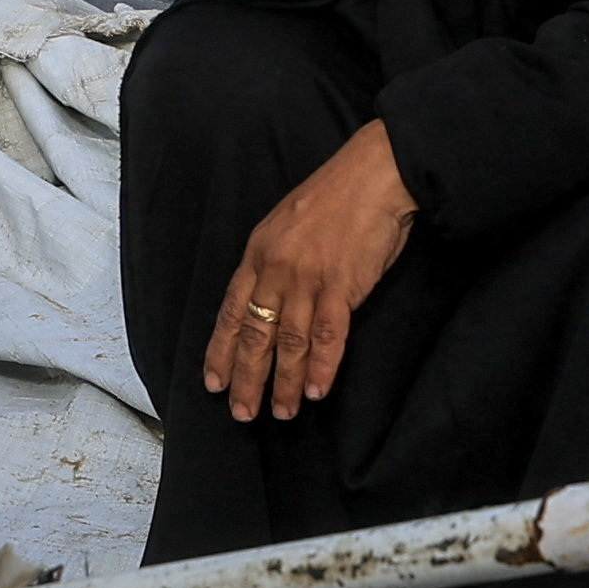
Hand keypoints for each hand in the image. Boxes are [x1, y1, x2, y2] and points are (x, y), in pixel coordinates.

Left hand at [207, 120, 416, 421]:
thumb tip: (269, 301)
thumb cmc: (335, 196)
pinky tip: (315, 390)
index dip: (221, 351)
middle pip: (254, 335)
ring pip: (288, 343)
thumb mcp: (285, 223)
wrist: (374, 174)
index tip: (214, 382)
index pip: (231, 312)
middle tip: (242, 413)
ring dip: (283, 382)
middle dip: (246, 378)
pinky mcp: (341, 286)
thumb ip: (274, 262)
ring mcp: (307, 279)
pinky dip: (321, 367)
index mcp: (258, 253)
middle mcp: (276, 270)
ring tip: (281, 412)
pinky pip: (327, 336)